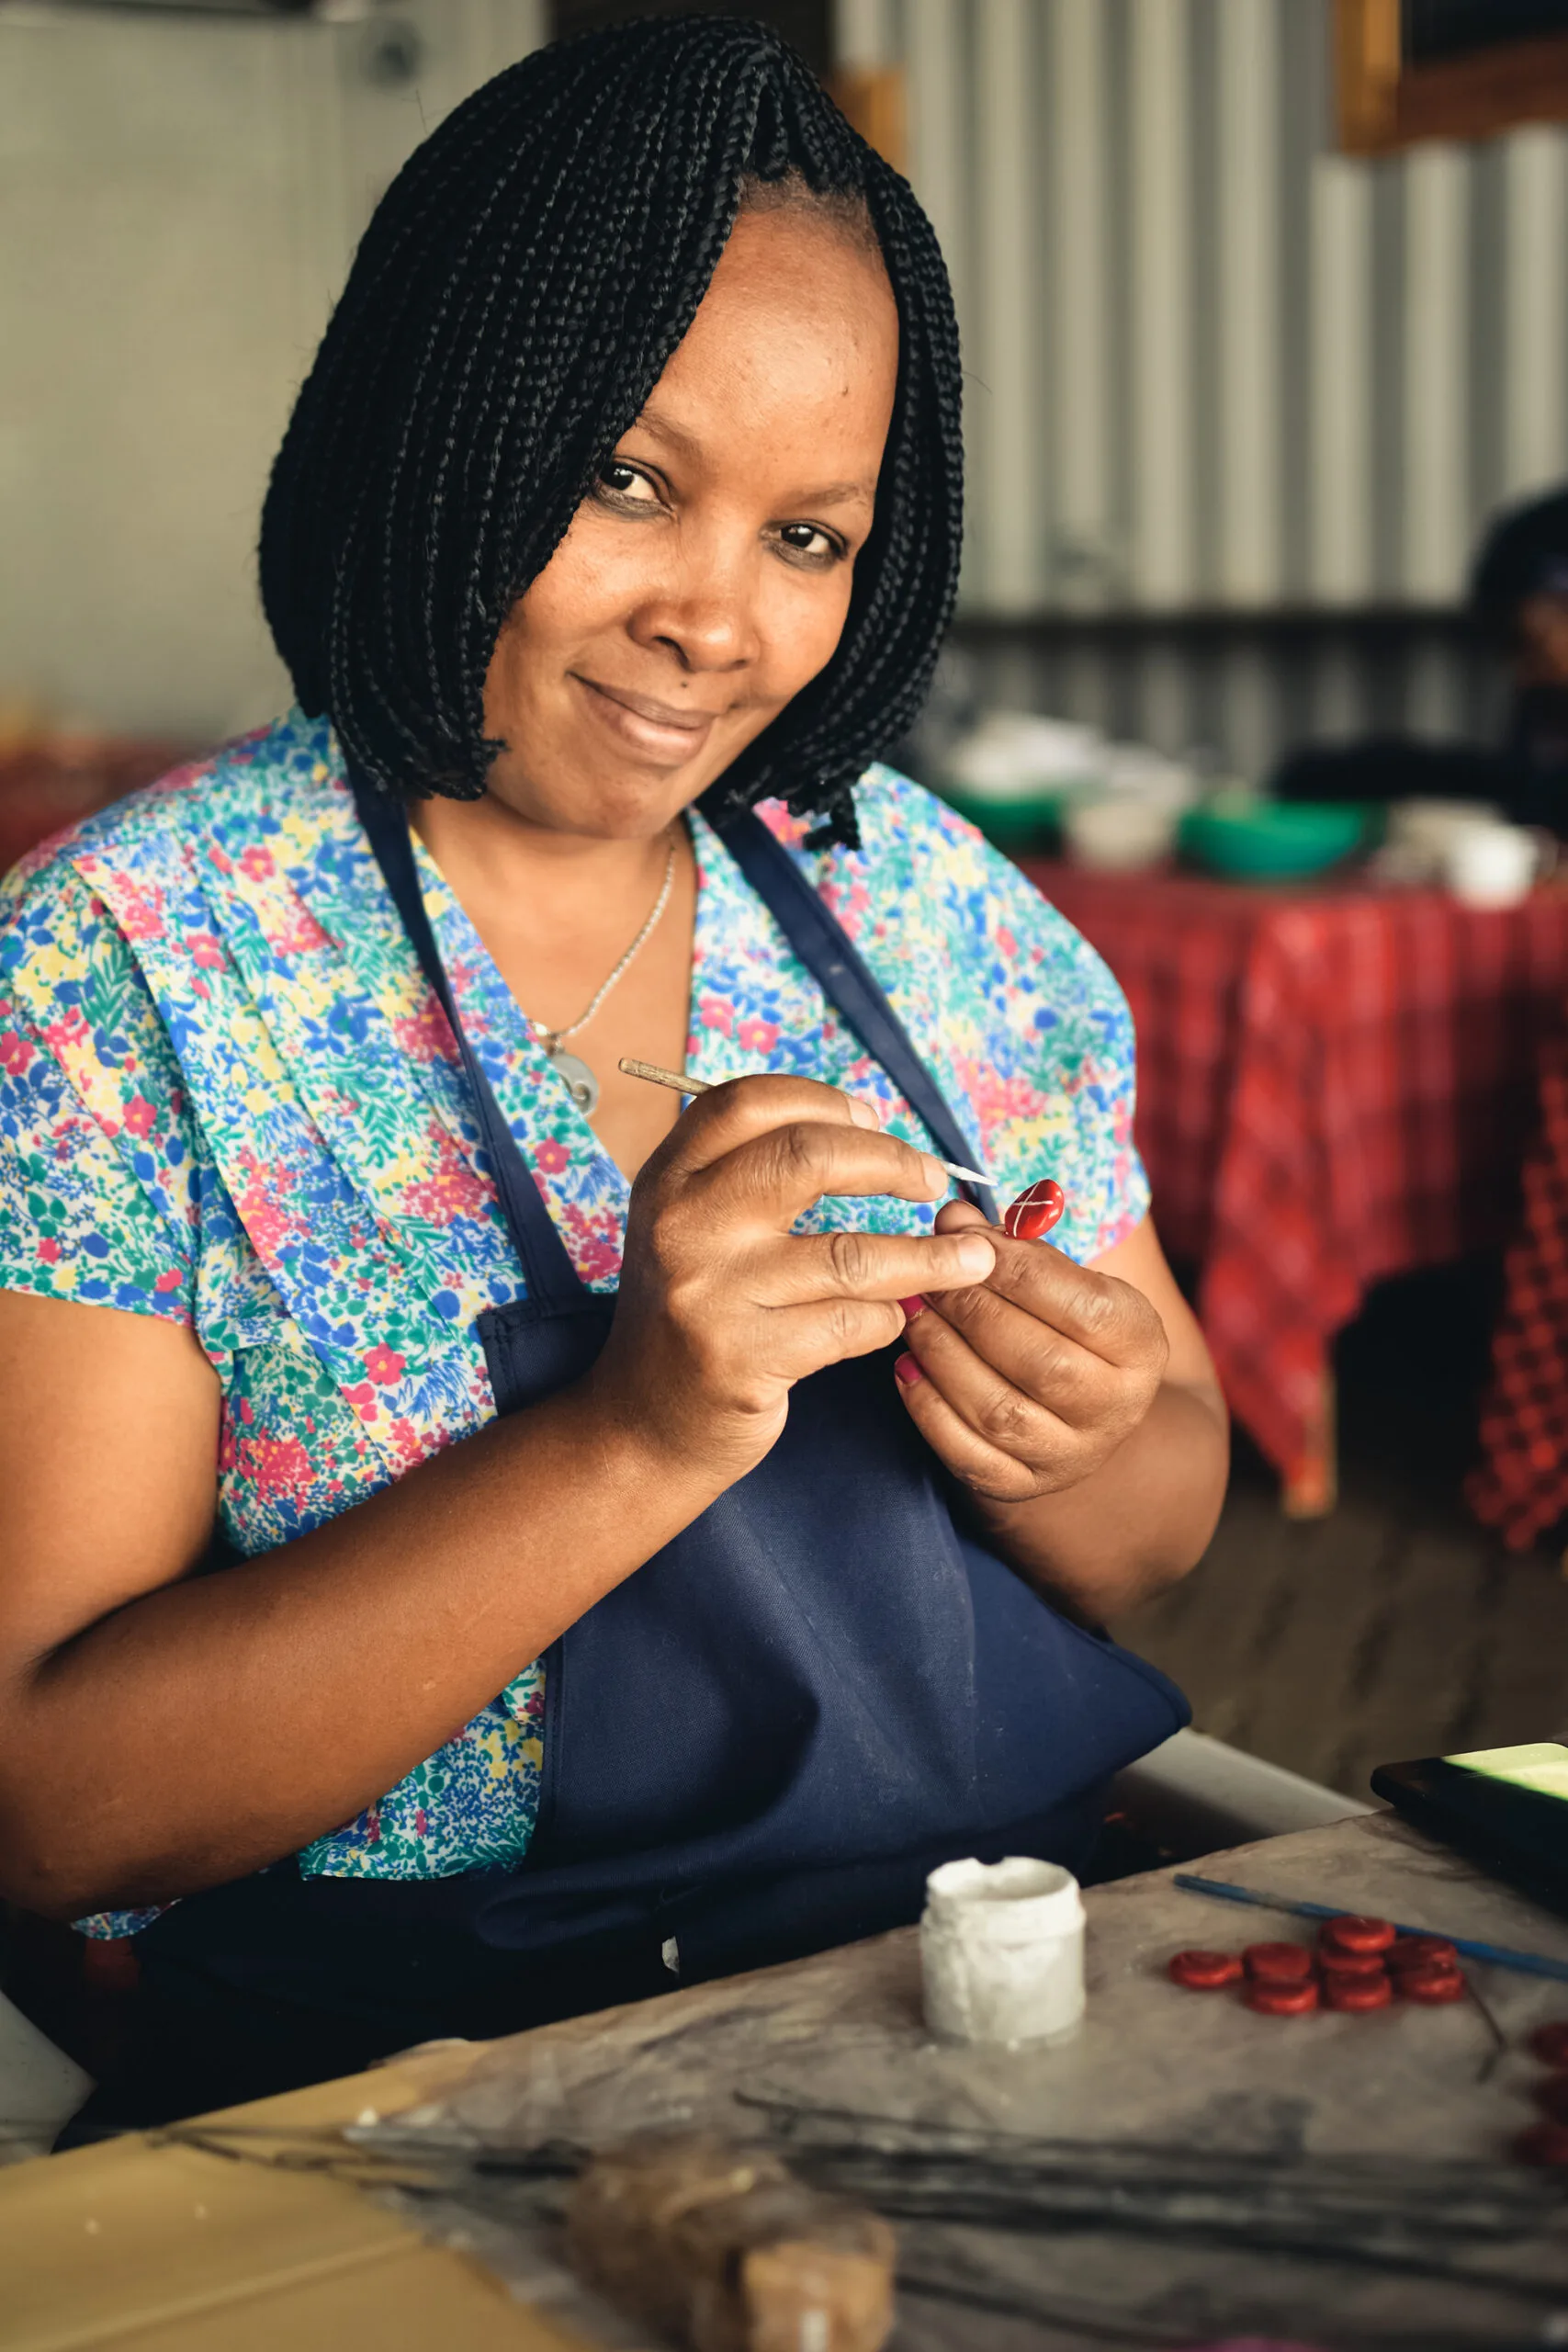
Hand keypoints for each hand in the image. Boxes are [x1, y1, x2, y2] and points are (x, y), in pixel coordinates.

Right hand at [588, 1078, 996, 1488]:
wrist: (640, 1427)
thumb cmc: (693, 1314)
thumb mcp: (692, 1227)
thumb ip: (749, 1172)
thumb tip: (865, 1126)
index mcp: (668, 1178)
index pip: (749, 1102)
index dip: (823, 1101)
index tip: (872, 1118)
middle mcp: (681, 1225)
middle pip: (808, 1158)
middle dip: (892, 1162)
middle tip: (933, 1182)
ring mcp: (708, 1293)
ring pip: (850, 1255)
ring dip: (928, 1257)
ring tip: (972, 1260)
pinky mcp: (742, 1359)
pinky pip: (850, 1324)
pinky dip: (888, 1319)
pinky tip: (894, 1320)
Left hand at [893, 1198, 1168, 1502]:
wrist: (1082, 1415)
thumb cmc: (1065, 1326)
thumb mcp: (1066, 1282)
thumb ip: (1015, 1247)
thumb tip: (951, 1220)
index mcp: (1142, 1345)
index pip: (1083, 1306)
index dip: (1015, 1268)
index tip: (961, 1235)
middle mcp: (1117, 1408)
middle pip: (1040, 1361)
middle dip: (971, 1310)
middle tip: (925, 1277)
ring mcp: (1069, 1456)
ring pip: (998, 1410)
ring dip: (942, 1353)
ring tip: (912, 1314)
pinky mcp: (1020, 1485)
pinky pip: (966, 1453)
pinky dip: (928, 1406)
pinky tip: (908, 1364)